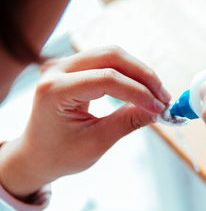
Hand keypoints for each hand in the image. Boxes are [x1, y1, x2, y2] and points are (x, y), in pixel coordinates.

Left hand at [0, 46, 170, 198]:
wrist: (36, 155)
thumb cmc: (60, 154)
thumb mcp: (96, 142)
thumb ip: (128, 121)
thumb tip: (158, 109)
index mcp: (55, 90)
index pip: (107, 79)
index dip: (139, 92)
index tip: (160, 107)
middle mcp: (56, 69)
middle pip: (111, 56)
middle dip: (143, 75)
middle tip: (163, 97)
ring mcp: (63, 64)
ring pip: (111, 55)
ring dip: (138, 72)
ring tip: (156, 94)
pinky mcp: (72, 67)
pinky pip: (106, 61)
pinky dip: (128, 74)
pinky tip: (141, 89)